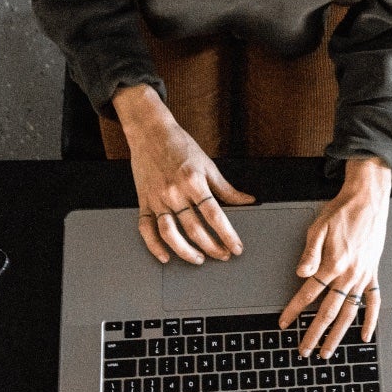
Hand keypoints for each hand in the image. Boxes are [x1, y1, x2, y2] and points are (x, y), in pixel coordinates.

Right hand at [113, 84, 255, 264]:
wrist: (150, 132)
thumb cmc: (180, 146)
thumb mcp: (207, 164)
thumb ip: (226, 188)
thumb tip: (247, 201)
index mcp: (193, 181)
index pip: (214, 214)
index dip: (227, 234)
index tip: (236, 247)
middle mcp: (174, 192)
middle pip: (194, 228)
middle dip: (212, 247)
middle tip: (223, 255)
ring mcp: (157, 199)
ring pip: (170, 233)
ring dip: (185, 251)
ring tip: (199, 259)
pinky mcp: (143, 202)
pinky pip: (146, 228)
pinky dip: (154, 246)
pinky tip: (166, 256)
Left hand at [278, 158, 391, 357]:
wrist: (368, 200)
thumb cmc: (341, 211)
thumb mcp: (318, 227)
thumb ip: (310, 253)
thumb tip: (300, 273)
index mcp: (333, 263)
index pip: (308, 293)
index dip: (294, 310)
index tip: (284, 323)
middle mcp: (349, 274)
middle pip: (328, 311)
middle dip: (314, 333)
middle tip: (304, 350)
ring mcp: (363, 276)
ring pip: (350, 312)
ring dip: (338, 334)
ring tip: (328, 351)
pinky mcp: (373, 273)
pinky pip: (374, 301)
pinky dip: (371, 320)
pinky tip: (365, 335)